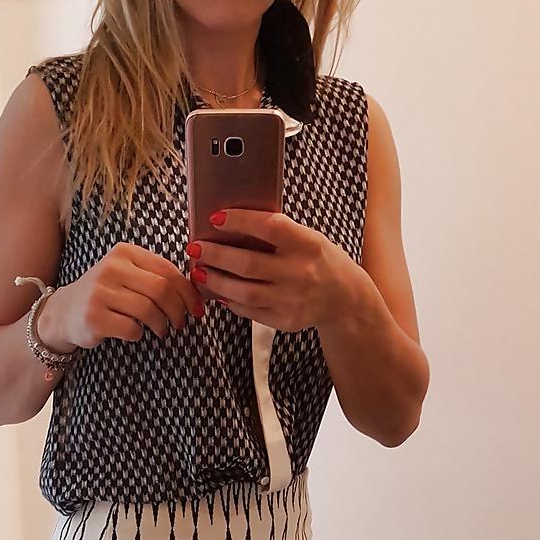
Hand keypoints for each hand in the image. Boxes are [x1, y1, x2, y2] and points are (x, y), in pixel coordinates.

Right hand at [37, 242, 204, 351]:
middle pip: (161, 290)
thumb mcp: (126, 275)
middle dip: (178, 311)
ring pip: (148, 310)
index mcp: (124, 253)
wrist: (64, 312)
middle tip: (180, 324)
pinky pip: (131, 328)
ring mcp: (100, 292)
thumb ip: (155, 277)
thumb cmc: (105, 295)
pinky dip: (139, 334)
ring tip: (162, 331)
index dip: (188, 292)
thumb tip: (195, 292)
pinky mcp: (94, 316)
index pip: (167, 270)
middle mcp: (111, 268)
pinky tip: (136, 333)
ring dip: (161, 325)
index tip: (197, 310)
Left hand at [187, 209, 356, 330]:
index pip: (269, 227)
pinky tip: (219, 292)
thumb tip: (231, 225)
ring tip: (200, 271)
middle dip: (216, 255)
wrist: (345, 298)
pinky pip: (250, 311)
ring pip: (244, 292)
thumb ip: (277, 234)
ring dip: (216, 281)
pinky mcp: (285, 321)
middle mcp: (300, 273)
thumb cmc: (319, 261)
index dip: (240, 221)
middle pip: (248, 264)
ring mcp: (292, 300)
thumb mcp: (307, 239)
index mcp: (307, 244)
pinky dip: (231, 301)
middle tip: (194, 247)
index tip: (215, 218)